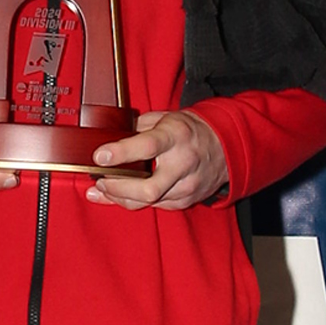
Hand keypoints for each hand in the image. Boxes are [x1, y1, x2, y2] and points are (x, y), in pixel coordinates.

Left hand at [85, 109, 228, 210]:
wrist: (226, 146)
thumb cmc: (190, 130)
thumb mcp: (165, 118)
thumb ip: (138, 127)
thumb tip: (108, 137)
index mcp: (177, 136)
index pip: (148, 147)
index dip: (121, 153)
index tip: (100, 156)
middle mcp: (184, 163)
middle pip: (148, 189)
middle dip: (118, 189)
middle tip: (100, 181)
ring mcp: (187, 186)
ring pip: (148, 202)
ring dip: (120, 198)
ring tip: (101, 190)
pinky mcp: (185, 201)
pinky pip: (154, 207)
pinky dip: (134, 202)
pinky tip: (119, 196)